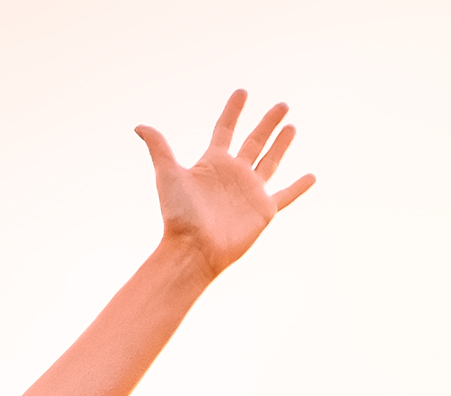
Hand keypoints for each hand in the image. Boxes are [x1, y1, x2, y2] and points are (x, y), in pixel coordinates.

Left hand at [138, 90, 315, 277]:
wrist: (193, 249)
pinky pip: (286, 195)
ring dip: (282, 144)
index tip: (242, 92)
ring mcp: (250, 191)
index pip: (225, 129)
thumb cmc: (178, 215)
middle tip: (282, 105)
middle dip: (267, 122)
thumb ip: (159, 148)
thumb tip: (139, 125)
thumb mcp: (168, 174)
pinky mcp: (263, 210)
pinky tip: (311, 176)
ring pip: (270, 161)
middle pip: (254, 141)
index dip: (233, 110)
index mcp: (213, 162)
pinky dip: (299, 186)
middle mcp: (233, 174)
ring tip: (291, 126)